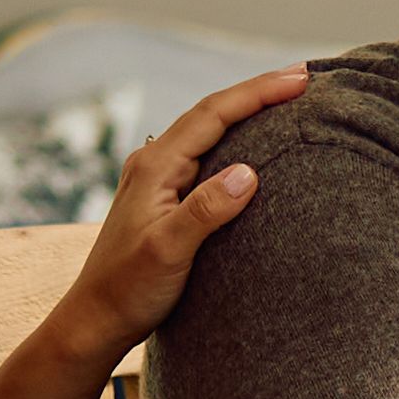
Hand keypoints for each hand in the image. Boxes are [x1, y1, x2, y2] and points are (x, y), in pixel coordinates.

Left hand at [31, 68, 311, 361]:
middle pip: (211, 113)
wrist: (96, 319)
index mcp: (155, 166)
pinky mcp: (163, 197)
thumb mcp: (169, 251)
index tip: (299, 79)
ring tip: (284, 100)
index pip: (214, 114)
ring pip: (207, 131)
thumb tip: (249, 173)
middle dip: (256, 92)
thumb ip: (206, 210)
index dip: (258, 92)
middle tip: (302, 79)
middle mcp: (153, 163)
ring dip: (245, 112)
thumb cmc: (128, 289)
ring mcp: (156, 178)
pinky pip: (203, 154)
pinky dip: (233, 139)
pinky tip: (251, 145)